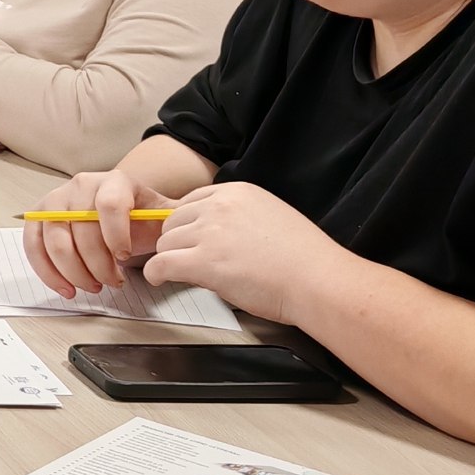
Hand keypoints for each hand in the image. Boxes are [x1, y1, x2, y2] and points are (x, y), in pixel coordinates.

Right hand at [22, 167, 174, 297]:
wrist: (122, 209)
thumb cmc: (142, 217)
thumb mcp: (164, 216)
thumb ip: (175, 224)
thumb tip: (180, 239)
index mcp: (114, 181)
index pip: (109, 204)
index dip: (116, 235)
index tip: (125, 258)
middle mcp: (81, 185)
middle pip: (80, 227)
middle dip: (96, 263)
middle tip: (112, 282)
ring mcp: (56, 200)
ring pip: (55, 240)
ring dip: (73, 271)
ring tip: (92, 286)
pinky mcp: (39, 217)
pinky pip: (33, 245)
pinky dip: (47, 271)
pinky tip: (66, 287)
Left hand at [145, 182, 348, 324]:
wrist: (319, 281)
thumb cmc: (304, 259)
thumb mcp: (270, 216)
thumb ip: (239, 217)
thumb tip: (218, 232)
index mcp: (237, 193)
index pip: (191, 202)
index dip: (188, 224)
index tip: (190, 239)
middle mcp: (219, 207)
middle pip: (173, 221)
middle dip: (177, 241)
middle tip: (186, 259)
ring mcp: (210, 233)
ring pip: (164, 242)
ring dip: (170, 258)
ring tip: (181, 272)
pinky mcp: (203, 262)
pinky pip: (161, 264)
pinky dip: (156, 273)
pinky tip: (160, 280)